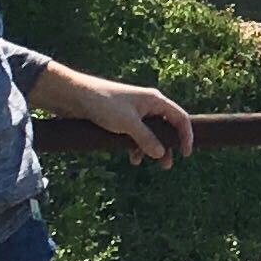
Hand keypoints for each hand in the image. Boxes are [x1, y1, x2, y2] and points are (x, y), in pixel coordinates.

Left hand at [39, 65, 195, 165]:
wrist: (74, 96)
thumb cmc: (104, 104)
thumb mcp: (128, 124)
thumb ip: (146, 139)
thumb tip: (160, 153)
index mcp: (155, 101)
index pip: (180, 118)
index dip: (186, 136)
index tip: (186, 154)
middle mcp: (147, 106)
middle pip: (166, 128)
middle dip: (168, 146)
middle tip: (167, 165)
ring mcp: (134, 113)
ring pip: (150, 134)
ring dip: (152, 149)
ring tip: (151, 164)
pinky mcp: (121, 120)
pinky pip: (136, 136)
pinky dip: (136, 147)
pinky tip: (132, 159)